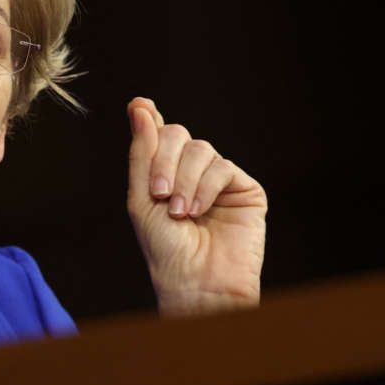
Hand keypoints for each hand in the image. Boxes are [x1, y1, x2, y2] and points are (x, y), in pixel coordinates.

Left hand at [127, 97, 266, 315]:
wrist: (195, 280)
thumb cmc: (164, 247)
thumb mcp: (141, 197)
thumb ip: (142, 152)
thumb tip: (140, 106)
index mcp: (163, 173)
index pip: (158, 136)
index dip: (149, 118)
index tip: (140, 105)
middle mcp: (190, 172)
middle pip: (176, 135)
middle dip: (163, 161)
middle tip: (158, 194)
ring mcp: (218, 179)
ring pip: (200, 149)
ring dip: (183, 179)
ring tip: (179, 212)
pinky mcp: (244, 189)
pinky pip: (222, 167)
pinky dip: (205, 187)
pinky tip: (198, 211)